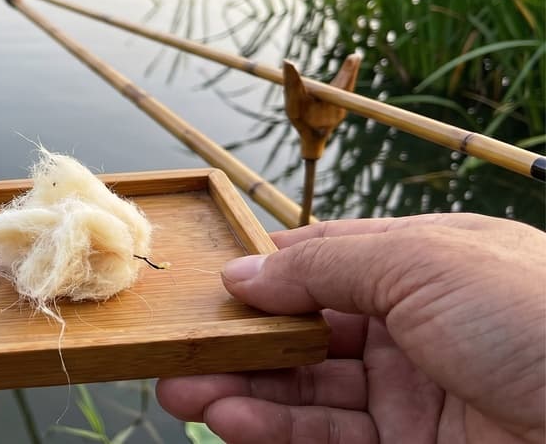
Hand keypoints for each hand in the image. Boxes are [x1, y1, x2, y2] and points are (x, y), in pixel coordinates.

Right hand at [157, 213, 545, 443]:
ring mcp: (414, 395)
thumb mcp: (424, 260)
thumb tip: (244, 271)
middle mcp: (415, 327)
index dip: (263, 273)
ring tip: (180, 390)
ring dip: (240, 389)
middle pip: (306, 331)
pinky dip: (272, 428)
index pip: (324, 263)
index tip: (205, 287)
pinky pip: (328, 438)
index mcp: (426, 263)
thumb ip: (325, 265)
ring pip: (307, 391)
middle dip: (239, 340)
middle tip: (176, 351)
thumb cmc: (537, 317)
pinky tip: (230, 418)